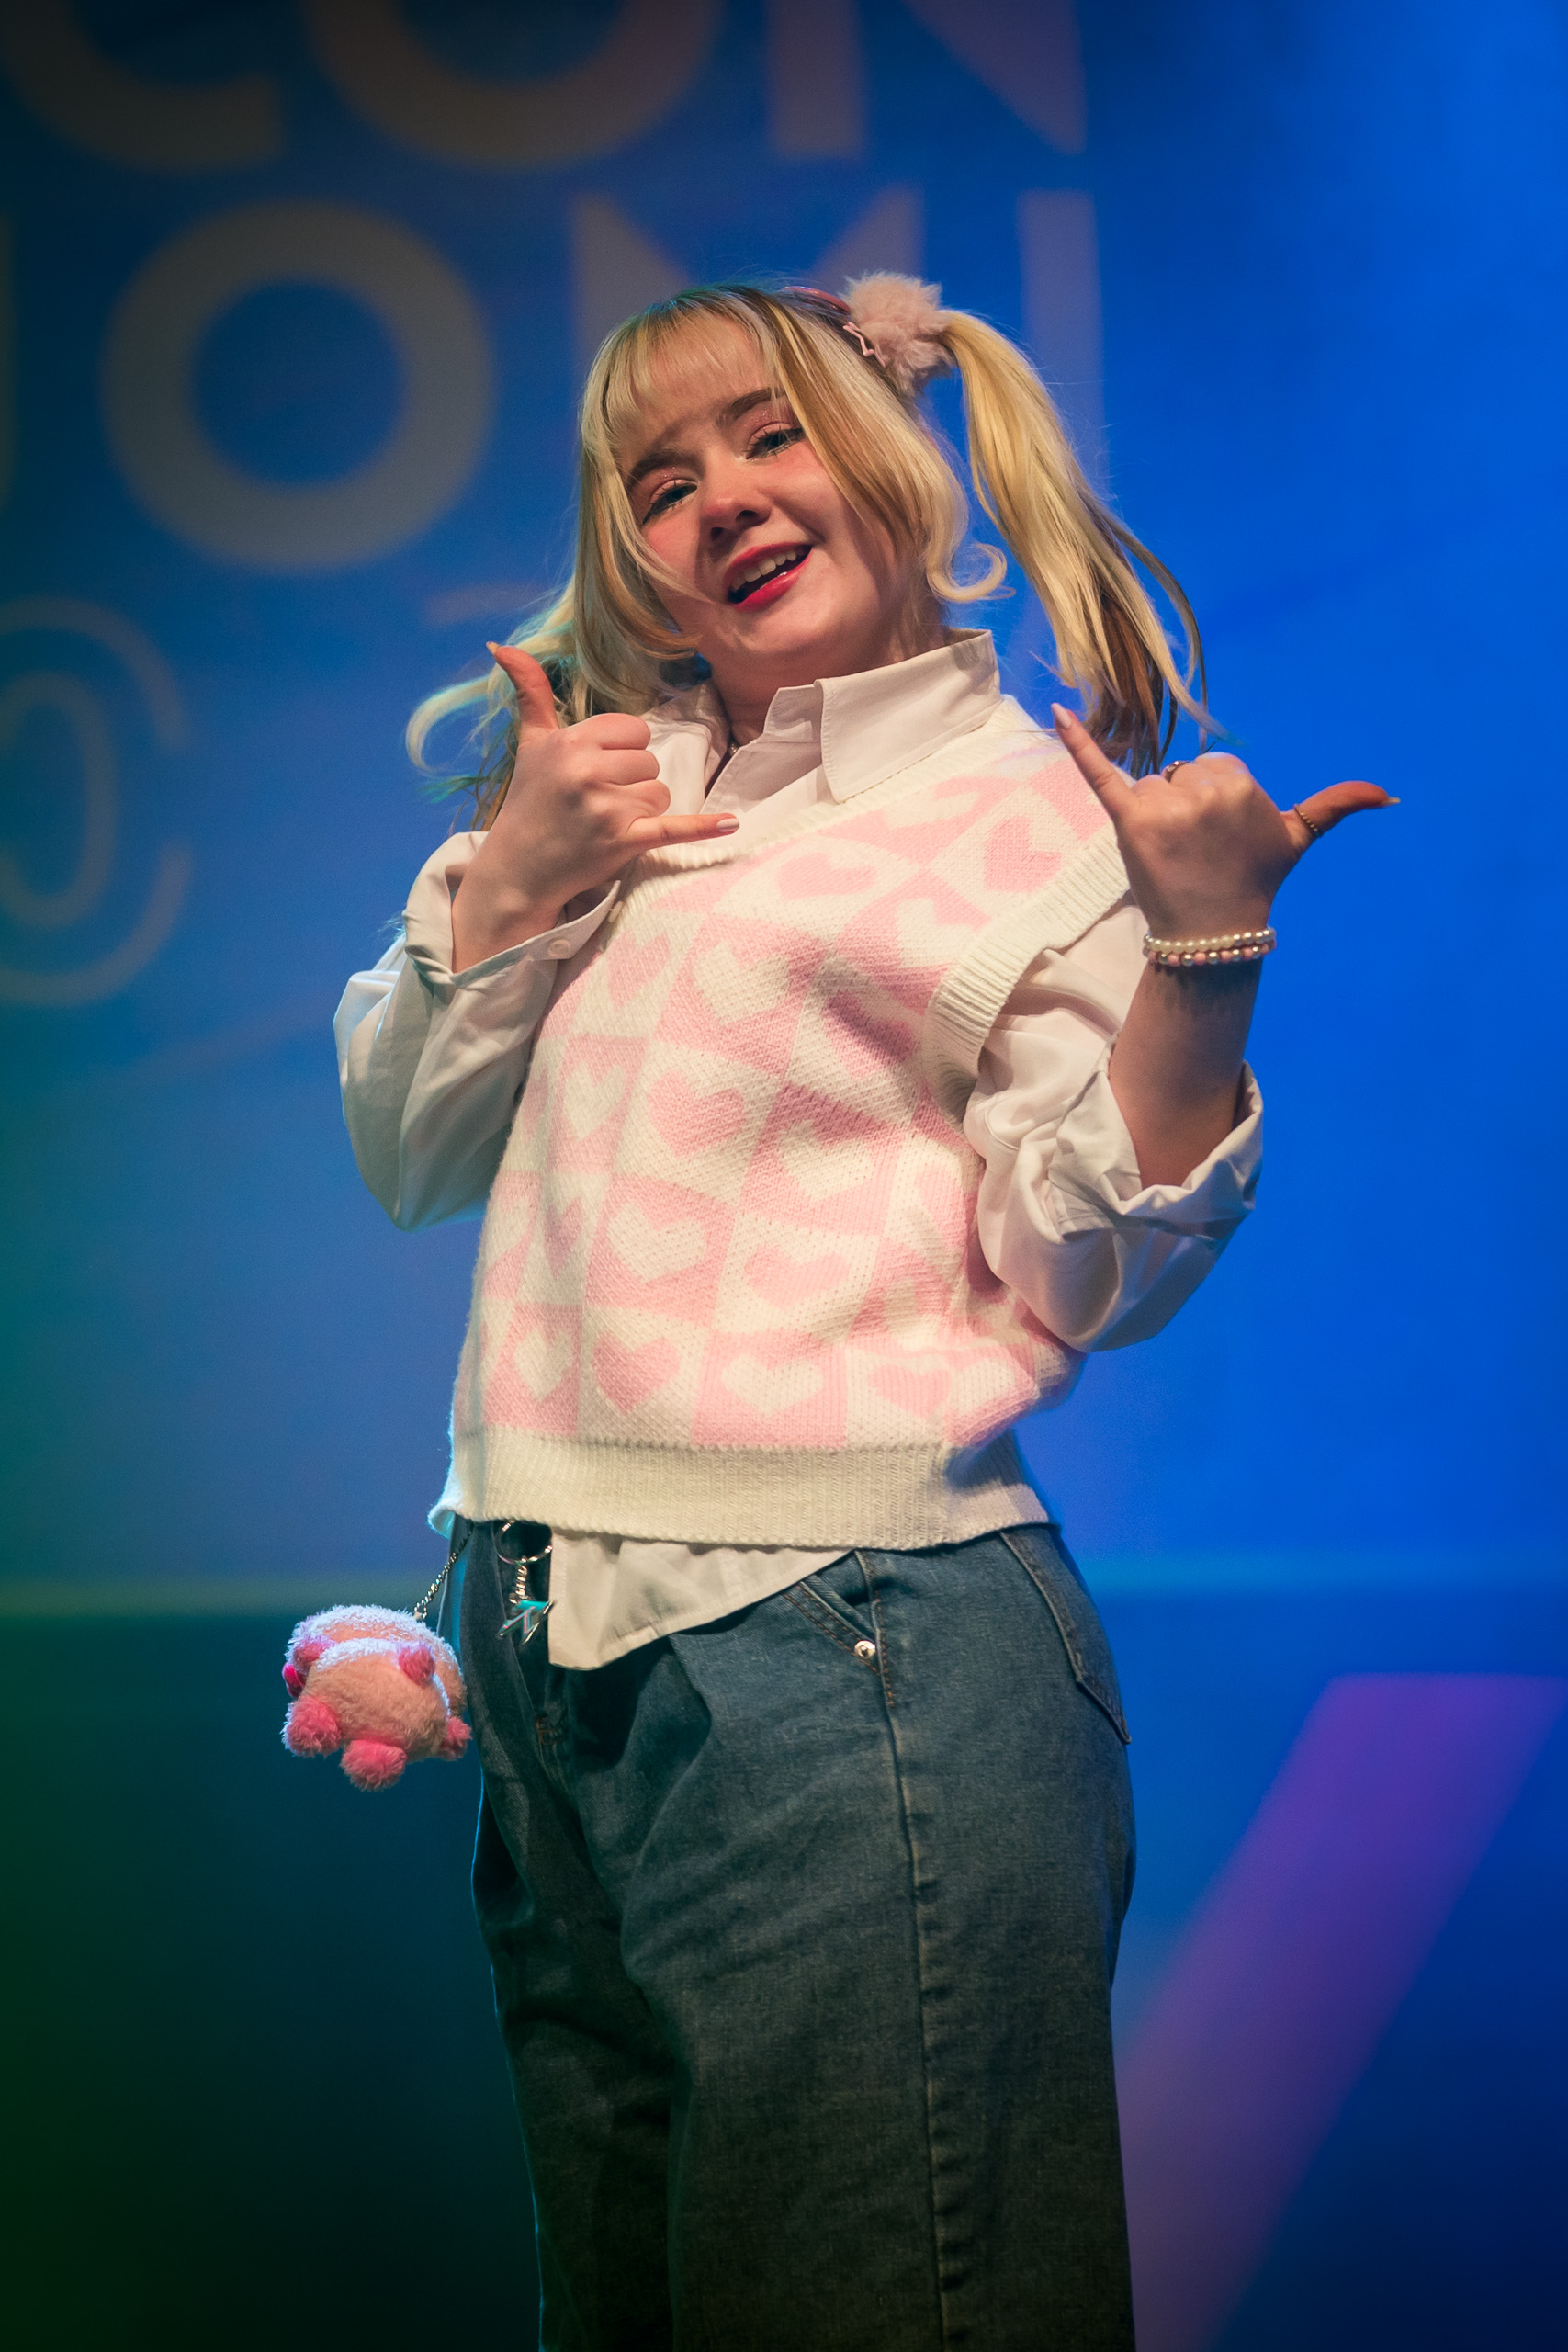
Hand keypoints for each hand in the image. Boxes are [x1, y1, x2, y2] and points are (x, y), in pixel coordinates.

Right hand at [450, 644, 737, 970]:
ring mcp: (607, 808)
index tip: (596, 771)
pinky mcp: (623, 841)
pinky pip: (674, 828)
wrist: (518, 868)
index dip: (621, 751)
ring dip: (643, 808)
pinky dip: (702, 828)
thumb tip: (501, 643)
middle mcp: (587, 771)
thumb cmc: (529, 802)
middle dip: (631, 781)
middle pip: (648, 762)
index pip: (632, 731)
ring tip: (606, 821)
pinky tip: (730, 823)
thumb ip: (530, 692)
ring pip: (660, 792)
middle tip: (597, 801)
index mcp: (570, 742)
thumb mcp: (530, 743)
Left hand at [1050, 704, 1394, 942]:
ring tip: (1173, 853)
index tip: (1221, 839)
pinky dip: (1076, 742)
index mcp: (1239, 782)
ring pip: (1152, 785)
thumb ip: (1336, 806)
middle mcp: (1202, 789)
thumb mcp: (1296, 839)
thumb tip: (1391, 795)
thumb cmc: (1253, 881)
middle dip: (1186, 807)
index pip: (1213, 769)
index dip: (1214, 803)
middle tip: (1197, 851)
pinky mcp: (1128, 820)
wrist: (1213, 932)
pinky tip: (1058, 710)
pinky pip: (1099, 773)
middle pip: (1181, 774)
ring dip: (1156, 813)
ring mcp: (1164, 806)